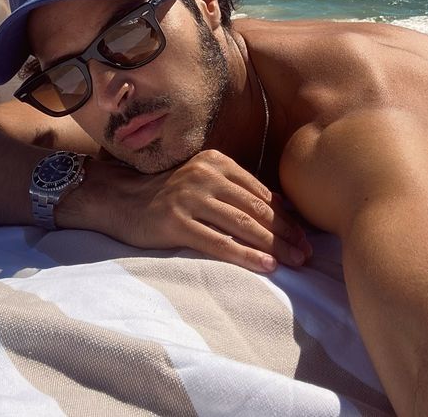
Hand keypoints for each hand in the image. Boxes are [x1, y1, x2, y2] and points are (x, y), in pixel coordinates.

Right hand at [57, 149, 312, 272]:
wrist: (119, 199)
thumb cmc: (167, 193)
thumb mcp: (201, 179)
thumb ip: (233, 189)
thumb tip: (279, 210)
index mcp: (216, 161)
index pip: (260, 191)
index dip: (286, 216)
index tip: (305, 235)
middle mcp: (205, 175)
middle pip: (256, 209)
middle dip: (286, 234)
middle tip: (308, 254)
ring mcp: (190, 198)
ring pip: (243, 225)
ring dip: (274, 246)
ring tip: (295, 262)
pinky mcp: (177, 223)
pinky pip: (220, 242)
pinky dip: (247, 255)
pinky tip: (266, 266)